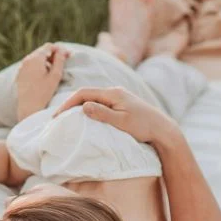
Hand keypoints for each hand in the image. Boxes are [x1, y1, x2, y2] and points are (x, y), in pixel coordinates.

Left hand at [16, 43, 69, 120]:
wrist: (28, 108)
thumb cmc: (43, 93)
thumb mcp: (55, 76)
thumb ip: (59, 60)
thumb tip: (62, 50)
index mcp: (35, 58)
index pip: (49, 46)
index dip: (60, 50)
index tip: (69, 56)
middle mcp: (26, 60)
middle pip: (42, 51)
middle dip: (53, 55)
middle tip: (64, 62)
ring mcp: (22, 68)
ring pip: (36, 59)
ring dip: (46, 61)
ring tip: (55, 71)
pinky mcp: (20, 75)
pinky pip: (31, 66)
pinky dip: (39, 67)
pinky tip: (45, 76)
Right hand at [54, 86, 178, 146]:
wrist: (163, 129)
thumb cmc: (143, 127)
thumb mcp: (121, 122)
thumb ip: (102, 113)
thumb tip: (83, 106)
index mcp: (113, 93)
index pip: (83, 93)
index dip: (68, 104)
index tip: (57, 116)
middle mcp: (115, 92)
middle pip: (86, 94)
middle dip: (70, 105)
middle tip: (57, 118)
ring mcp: (118, 97)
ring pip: (92, 99)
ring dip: (78, 107)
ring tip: (67, 119)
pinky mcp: (121, 104)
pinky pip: (99, 104)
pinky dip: (88, 110)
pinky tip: (84, 119)